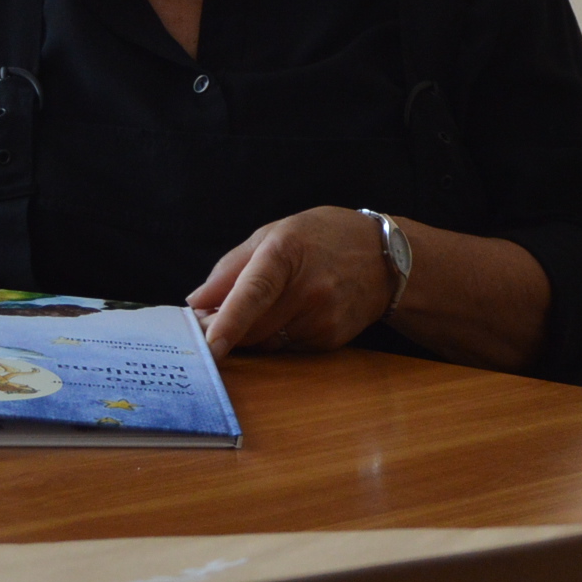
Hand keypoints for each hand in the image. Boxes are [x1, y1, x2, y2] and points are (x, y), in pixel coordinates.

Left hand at [188, 207, 394, 359]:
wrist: (386, 258)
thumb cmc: (322, 238)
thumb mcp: (274, 233)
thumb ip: (230, 268)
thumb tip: (196, 303)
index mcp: (286, 252)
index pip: (253, 292)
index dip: (229, 320)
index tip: (210, 345)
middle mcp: (308, 289)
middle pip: (251, 327)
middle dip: (224, 328)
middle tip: (210, 318)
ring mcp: (323, 317)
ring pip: (265, 342)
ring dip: (252, 332)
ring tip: (271, 302)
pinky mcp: (330, 339)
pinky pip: (285, 348)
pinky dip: (277, 336)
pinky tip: (294, 312)